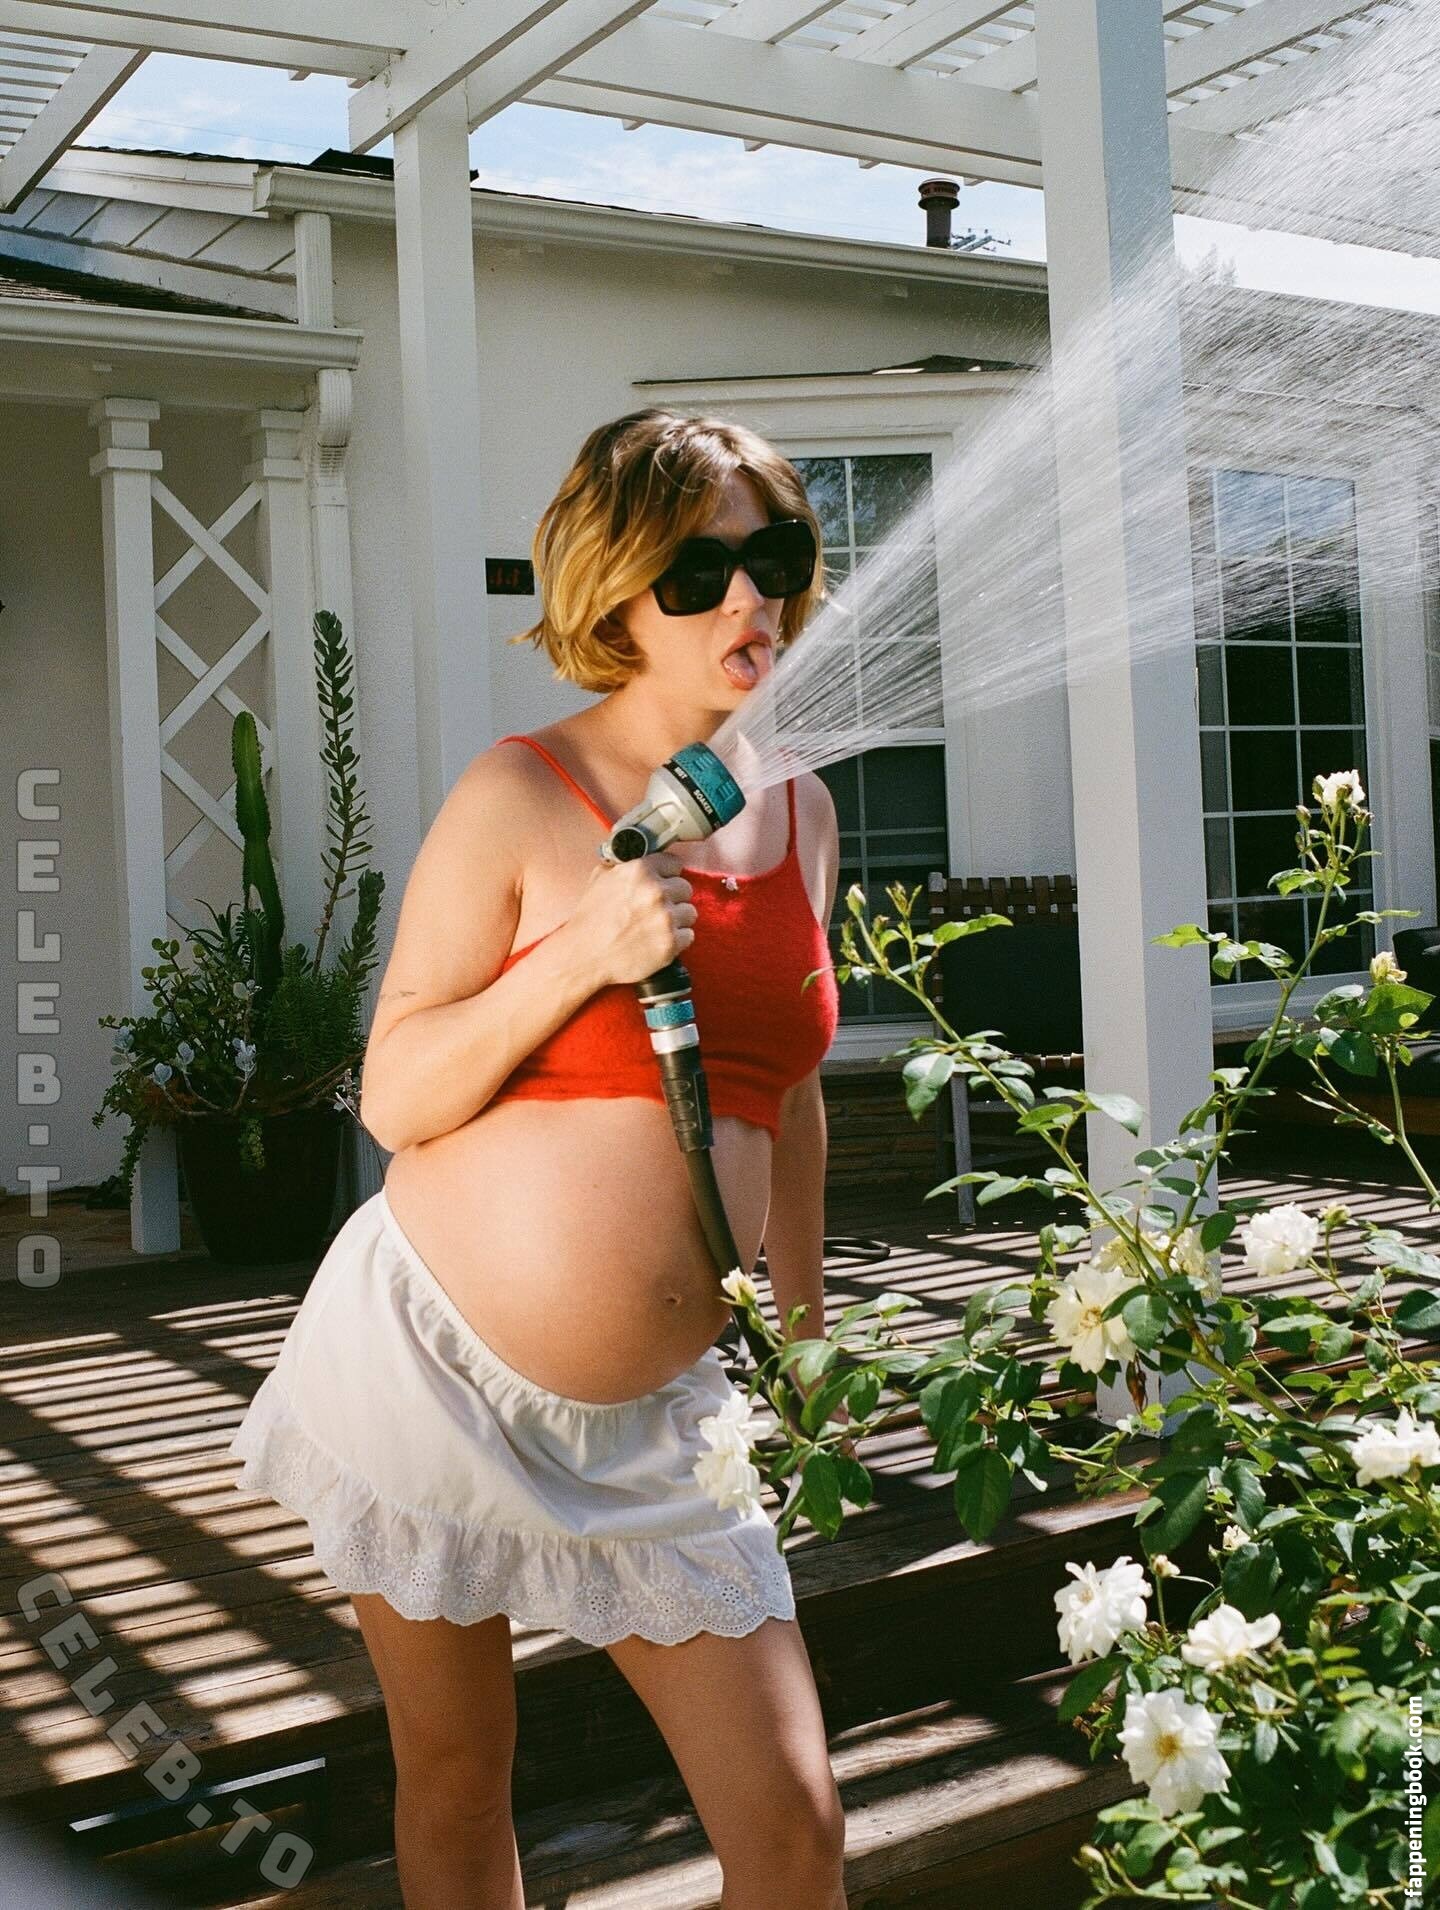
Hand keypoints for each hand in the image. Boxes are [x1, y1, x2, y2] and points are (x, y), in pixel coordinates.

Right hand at [566, 851, 698, 986]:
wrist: (584, 955)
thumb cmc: (590, 919)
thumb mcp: (600, 879)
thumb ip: (624, 865)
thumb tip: (637, 855)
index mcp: (640, 871)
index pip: (674, 863)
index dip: (667, 874)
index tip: (664, 882)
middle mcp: (656, 891)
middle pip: (685, 888)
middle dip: (673, 898)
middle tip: (657, 909)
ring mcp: (666, 918)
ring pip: (689, 912)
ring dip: (677, 919)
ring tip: (657, 927)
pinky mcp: (671, 943)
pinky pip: (688, 935)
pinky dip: (678, 940)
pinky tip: (658, 941)